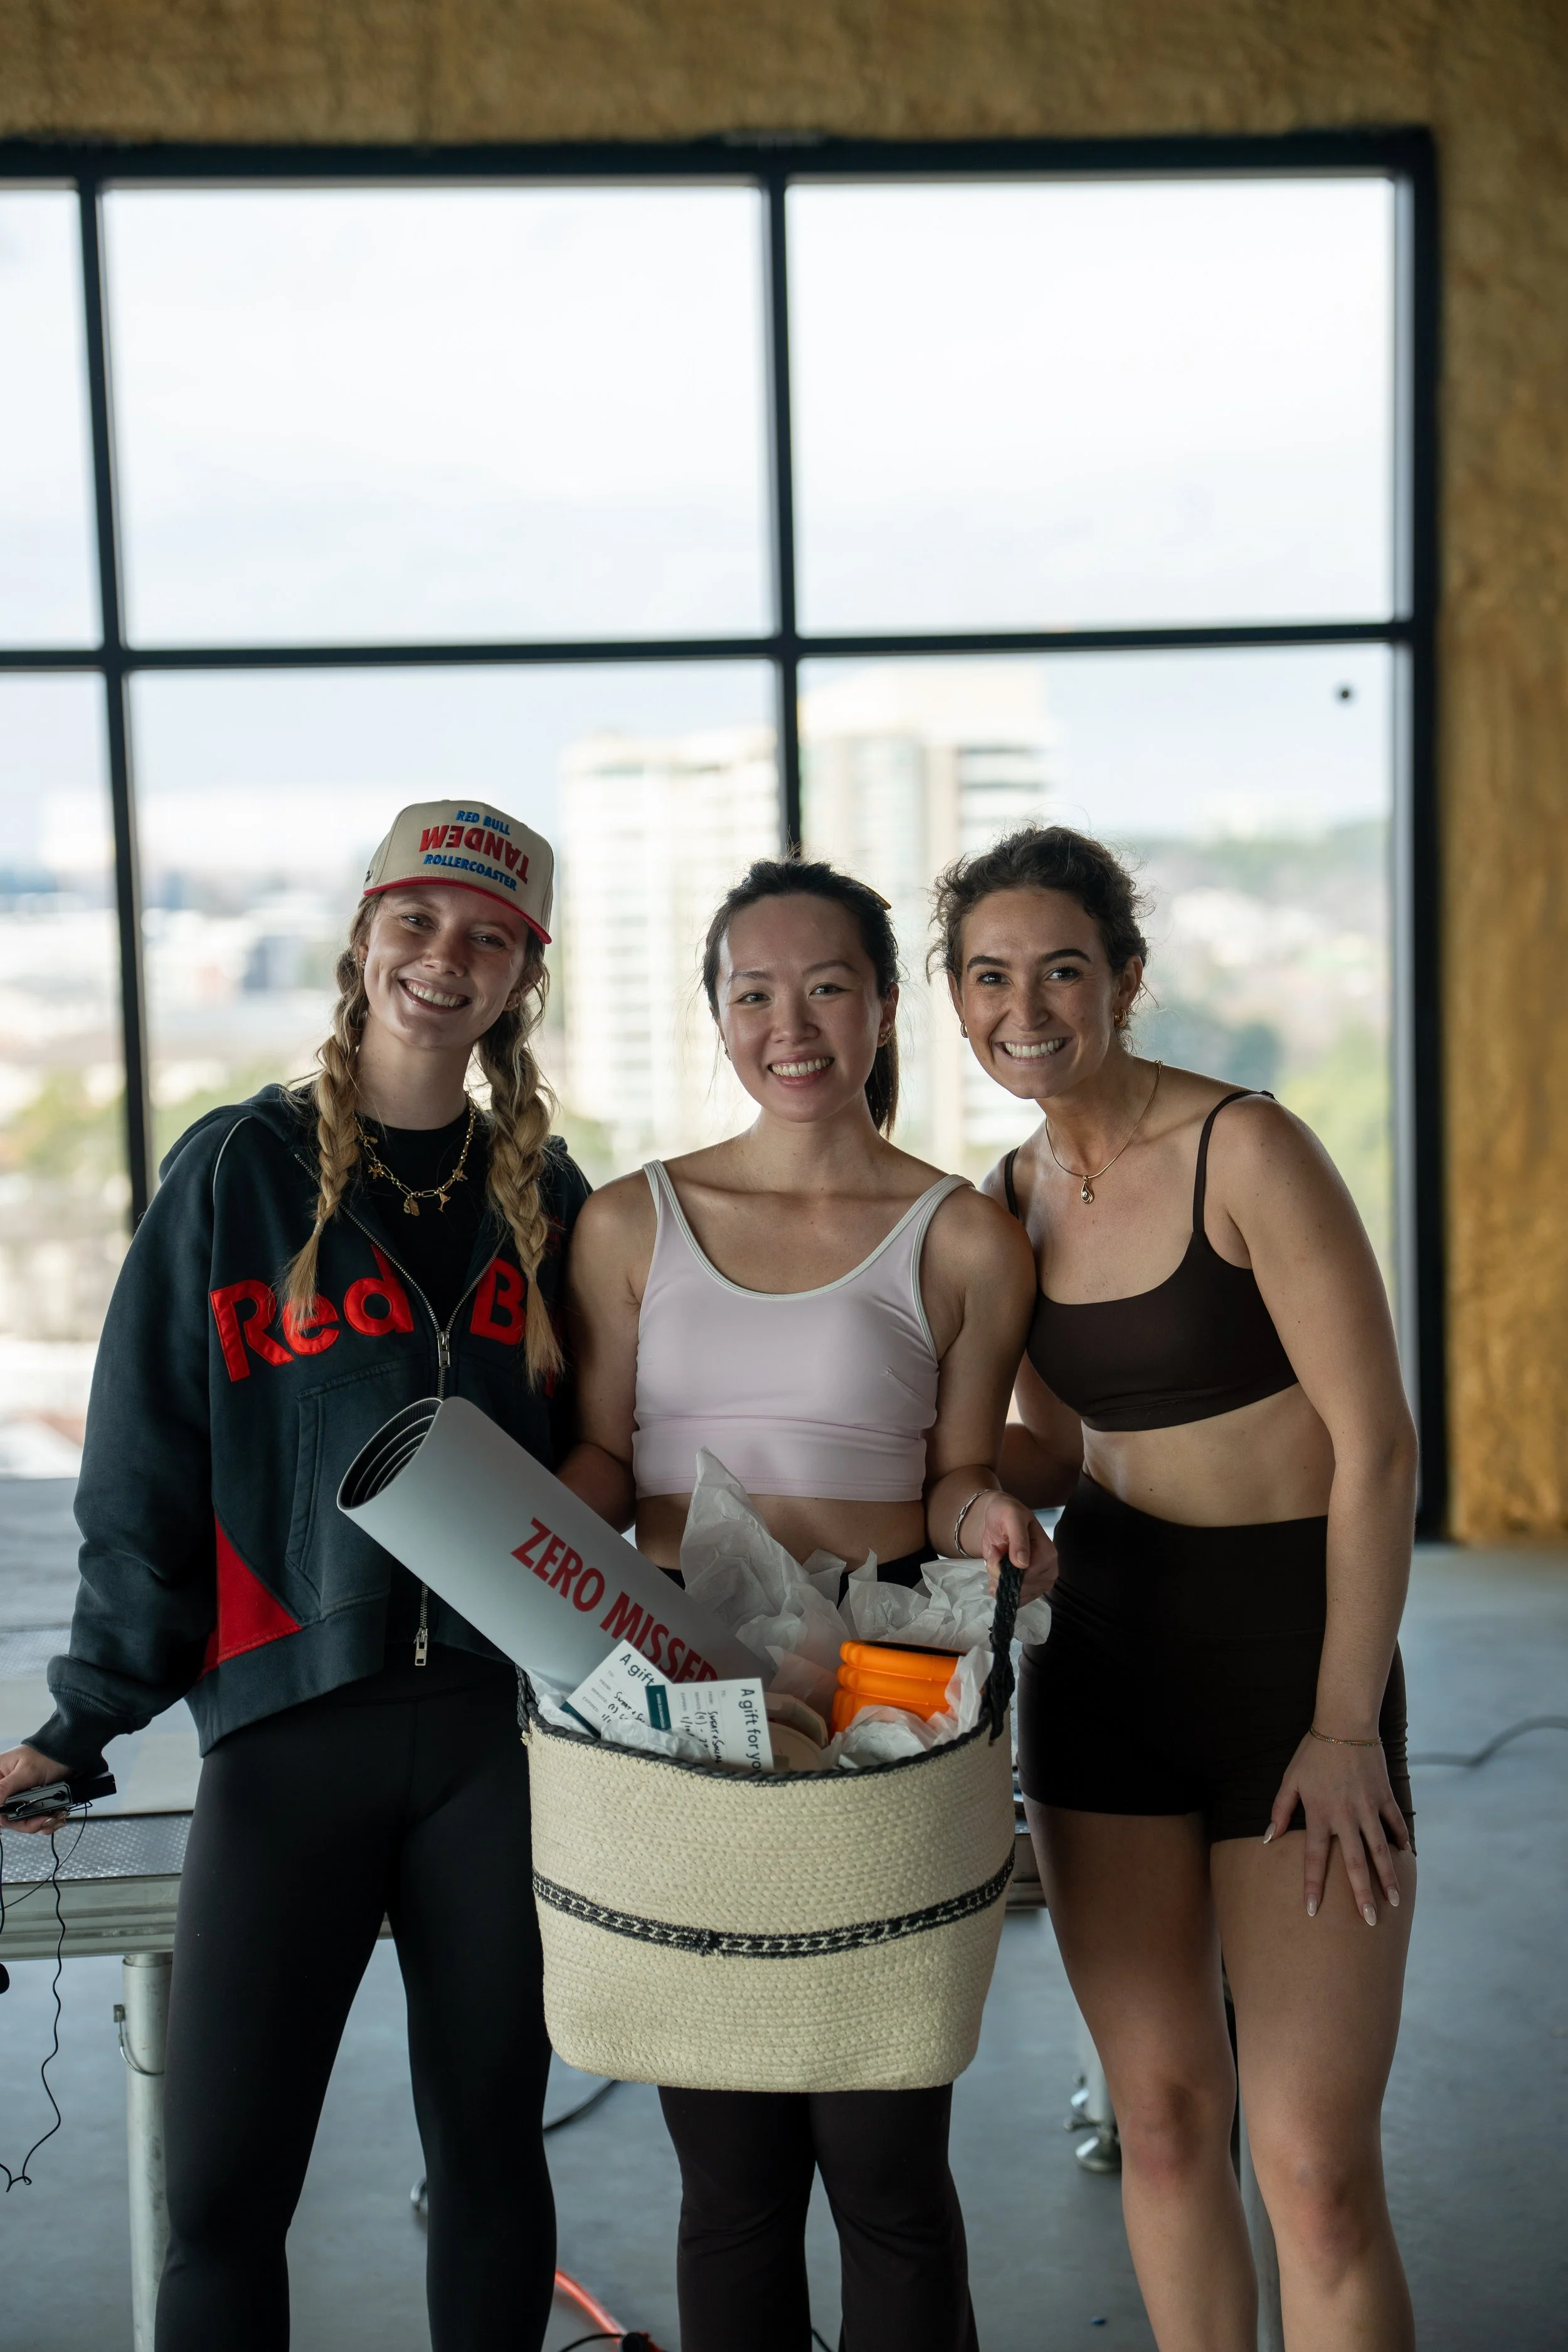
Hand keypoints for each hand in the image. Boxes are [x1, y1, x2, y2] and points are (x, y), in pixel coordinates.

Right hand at [0, 1743, 71, 1835]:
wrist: (72, 1754)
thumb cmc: (49, 1754)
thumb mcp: (26, 1772)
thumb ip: (5, 1788)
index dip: (5, 1816)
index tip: (20, 1820)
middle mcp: (6, 1787)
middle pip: (7, 1816)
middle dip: (27, 1822)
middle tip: (44, 1820)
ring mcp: (18, 1795)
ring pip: (20, 1819)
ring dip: (39, 1822)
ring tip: (54, 1818)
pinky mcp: (30, 1801)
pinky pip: (32, 1818)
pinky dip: (44, 1820)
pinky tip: (54, 1818)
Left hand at [966, 1492, 1056, 1607]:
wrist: (998, 1517)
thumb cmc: (1006, 1513)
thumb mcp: (1011, 1517)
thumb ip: (1018, 1538)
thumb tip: (1023, 1564)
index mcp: (1048, 1554)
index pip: (1027, 1575)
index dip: (1005, 1567)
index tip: (995, 1550)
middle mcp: (1048, 1572)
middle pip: (1020, 1588)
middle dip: (999, 1573)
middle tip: (994, 1553)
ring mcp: (1038, 1583)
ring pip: (1014, 1596)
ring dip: (997, 1580)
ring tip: (996, 1560)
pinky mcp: (1028, 1589)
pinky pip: (1011, 1599)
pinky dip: (998, 1588)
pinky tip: (995, 1572)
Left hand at [1265, 1731, 1410, 1923]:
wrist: (1345, 1723)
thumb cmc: (1313, 1752)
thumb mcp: (1290, 1779)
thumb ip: (1279, 1810)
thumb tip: (1267, 1839)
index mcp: (1319, 1814)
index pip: (1313, 1858)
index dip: (1312, 1886)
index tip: (1312, 1912)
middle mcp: (1345, 1816)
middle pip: (1353, 1862)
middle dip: (1361, 1894)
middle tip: (1369, 1921)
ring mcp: (1368, 1807)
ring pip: (1380, 1849)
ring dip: (1387, 1877)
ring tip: (1394, 1902)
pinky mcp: (1385, 1796)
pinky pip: (1396, 1823)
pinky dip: (1402, 1840)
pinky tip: (1406, 1857)